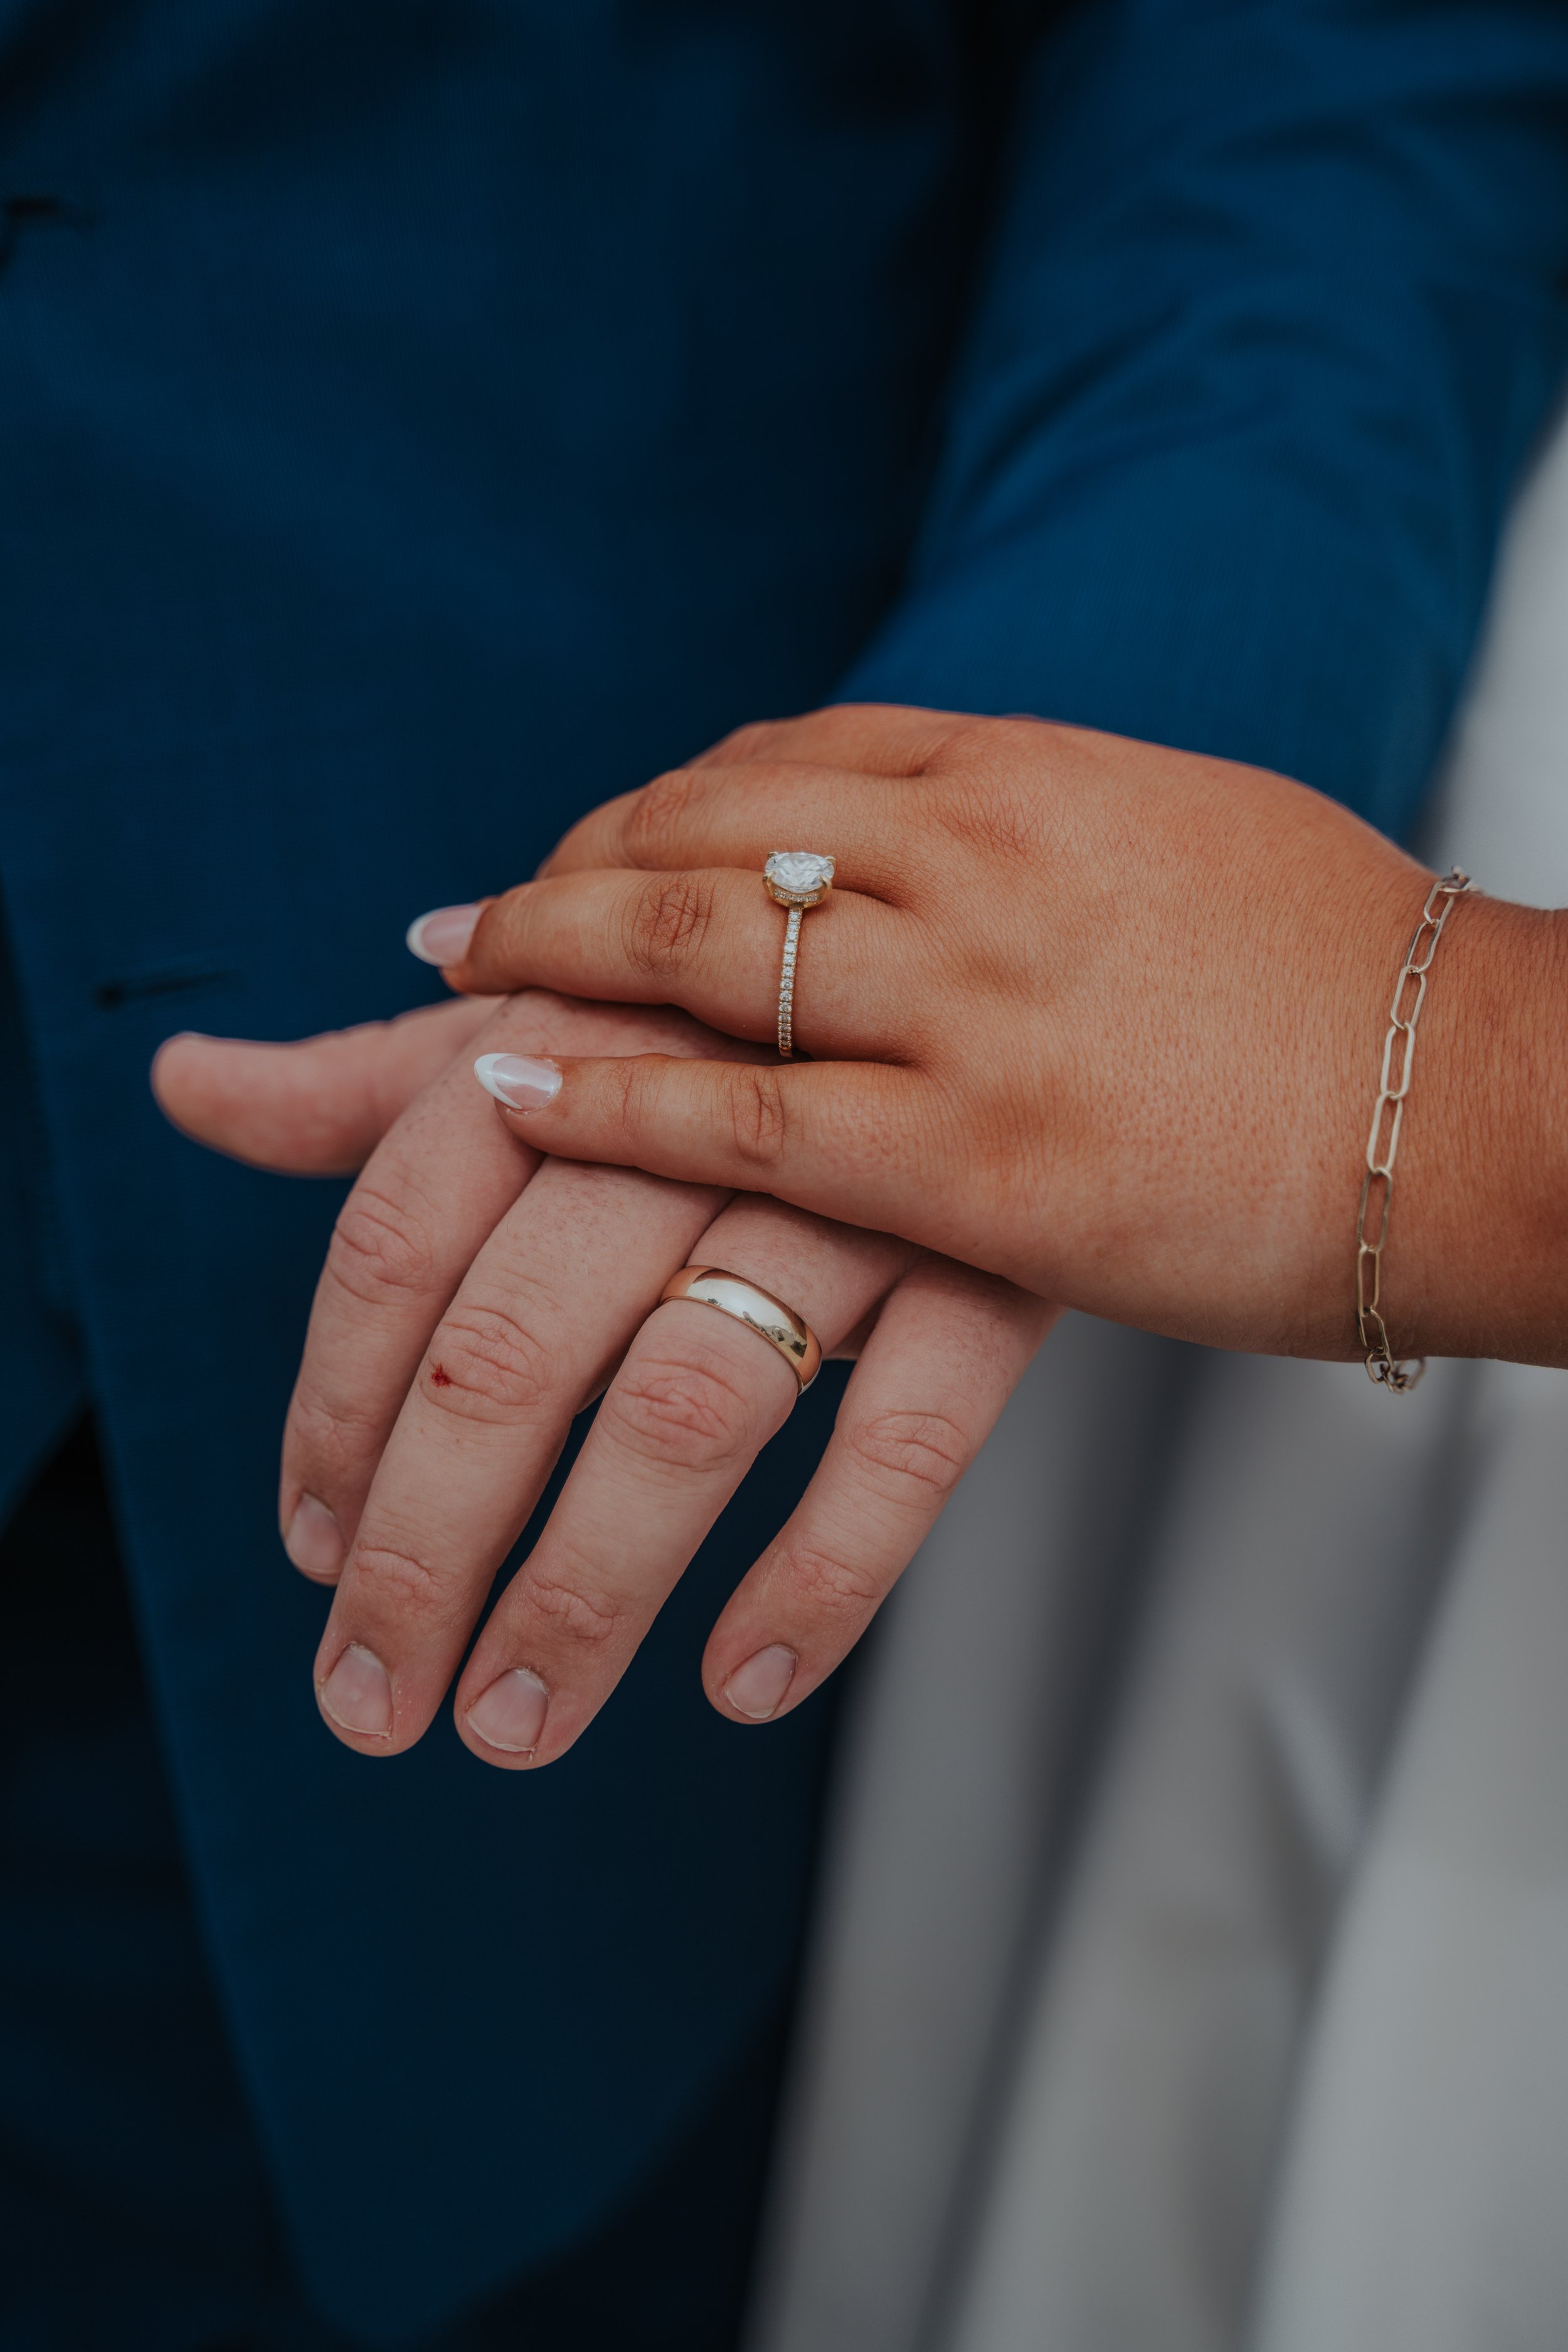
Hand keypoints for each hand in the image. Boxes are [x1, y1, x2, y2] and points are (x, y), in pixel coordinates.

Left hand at [154, 988, 1050, 1763]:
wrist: (983, 936)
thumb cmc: (719, 1010)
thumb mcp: (548, 1019)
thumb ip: (371, 1084)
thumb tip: (182, 1088)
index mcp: (558, 1030)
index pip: (398, 1239)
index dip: (333, 1411)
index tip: (311, 1552)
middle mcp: (689, 1099)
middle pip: (513, 1346)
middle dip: (426, 1545)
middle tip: (373, 1703)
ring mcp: (853, 1180)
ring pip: (691, 1402)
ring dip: (588, 1588)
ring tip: (513, 1722)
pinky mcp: (995, 1255)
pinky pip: (913, 1432)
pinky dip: (824, 1569)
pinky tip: (740, 1681)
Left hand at [432, 706, 1567, 1367]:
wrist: (1489, 1106)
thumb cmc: (1356, 984)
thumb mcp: (1187, 838)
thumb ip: (1054, 828)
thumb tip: (963, 832)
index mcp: (1040, 773)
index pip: (793, 751)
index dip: (662, 796)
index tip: (595, 836)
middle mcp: (984, 862)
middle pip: (709, 825)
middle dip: (570, 863)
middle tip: (480, 910)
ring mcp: (971, 1009)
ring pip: (696, 946)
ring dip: (548, 954)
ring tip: (460, 979)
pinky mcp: (974, 1163)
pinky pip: (735, 1114)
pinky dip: (603, 1096)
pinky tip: (512, 1088)